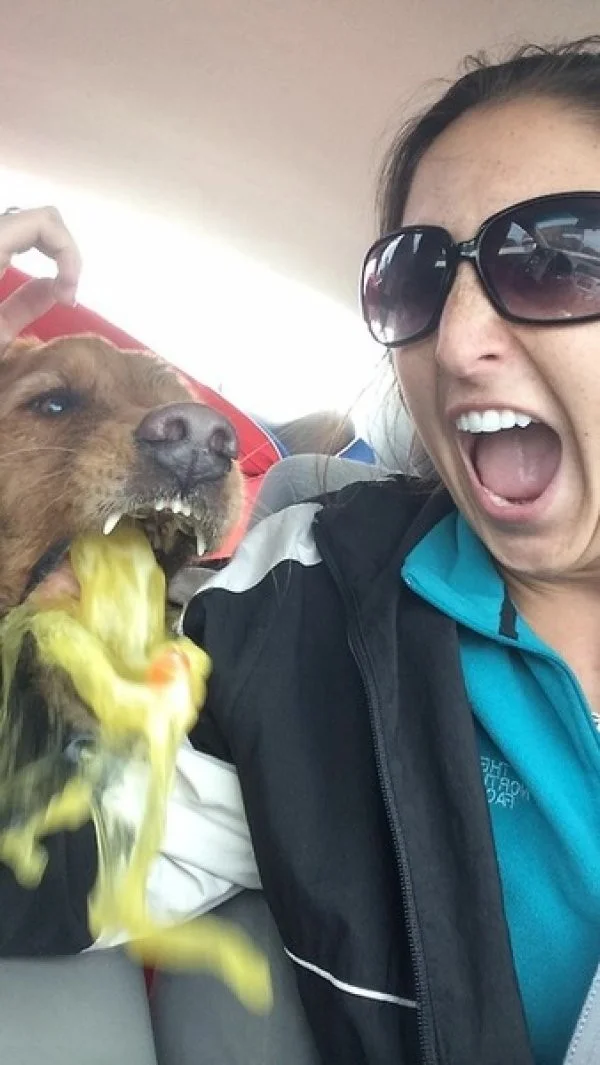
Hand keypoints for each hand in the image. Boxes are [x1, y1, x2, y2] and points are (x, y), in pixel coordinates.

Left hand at [0, 206, 81, 347]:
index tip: (69, 295)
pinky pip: (17, 241)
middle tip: (68, 295)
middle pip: (41, 220)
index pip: (42, 222)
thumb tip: (59, 288)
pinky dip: (38, 257)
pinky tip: (45, 288)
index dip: (68, 252)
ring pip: (32, 227)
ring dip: (56, 254)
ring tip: (61, 293)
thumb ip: (27, 306)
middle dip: (67, 253)